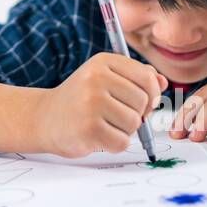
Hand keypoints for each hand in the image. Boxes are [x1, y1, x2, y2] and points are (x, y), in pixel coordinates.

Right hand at [34, 52, 167, 157]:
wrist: (44, 118)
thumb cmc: (80, 99)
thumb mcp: (105, 78)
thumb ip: (135, 77)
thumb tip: (162, 82)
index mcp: (102, 62)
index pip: (147, 77)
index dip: (151, 94)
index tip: (140, 102)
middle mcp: (95, 79)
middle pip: (143, 101)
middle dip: (137, 114)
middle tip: (117, 116)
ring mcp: (90, 104)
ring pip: (134, 123)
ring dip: (125, 130)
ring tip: (105, 125)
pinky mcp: (88, 129)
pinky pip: (122, 142)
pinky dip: (114, 144)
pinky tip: (98, 137)